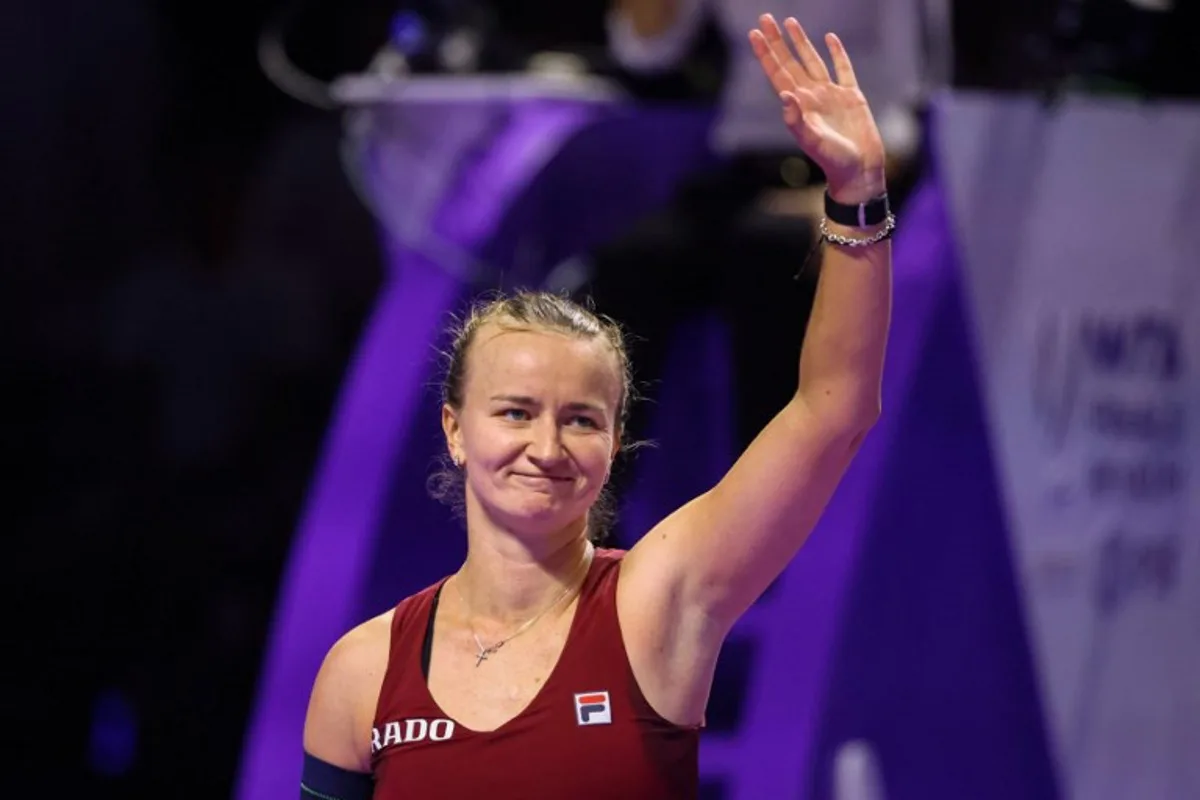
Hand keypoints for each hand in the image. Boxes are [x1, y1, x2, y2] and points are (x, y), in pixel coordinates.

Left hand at [749, 15, 885, 203]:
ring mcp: (830, 95)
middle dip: (777, 41)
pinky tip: (830, 38)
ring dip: (800, 42)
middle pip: (790, 62)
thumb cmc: (833, 161)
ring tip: (789, 22)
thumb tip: (784, 95)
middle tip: (764, 18)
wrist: (858, 170)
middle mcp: (811, 97)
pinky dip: (837, 53)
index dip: (766, 54)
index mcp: (798, 106)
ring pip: (812, 61)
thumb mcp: (812, 141)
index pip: (777, 74)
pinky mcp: (851, 97)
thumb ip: (796, 120)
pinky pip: (843, 69)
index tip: (754, 34)